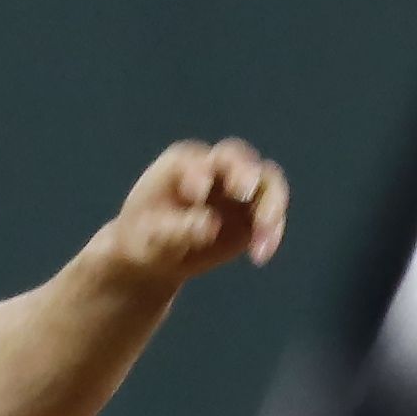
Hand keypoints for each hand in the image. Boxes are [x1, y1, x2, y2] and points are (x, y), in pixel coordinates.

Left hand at [97, 139, 290, 283]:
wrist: (157, 257)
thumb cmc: (144, 240)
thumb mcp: (151, 239)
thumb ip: (178, 229)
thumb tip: (210, 224)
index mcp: (181, 165)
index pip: (196, 161)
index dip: (198, 173)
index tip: (195, 195)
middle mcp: (214, 169)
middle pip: (237, 158)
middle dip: (243, 172)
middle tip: (244, 190)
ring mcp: (237, 189)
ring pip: (266, 181)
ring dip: (270, 204)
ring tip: (263, 232)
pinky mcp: (252, 214)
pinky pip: (272, 216)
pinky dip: (271, 233)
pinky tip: (260, 255)